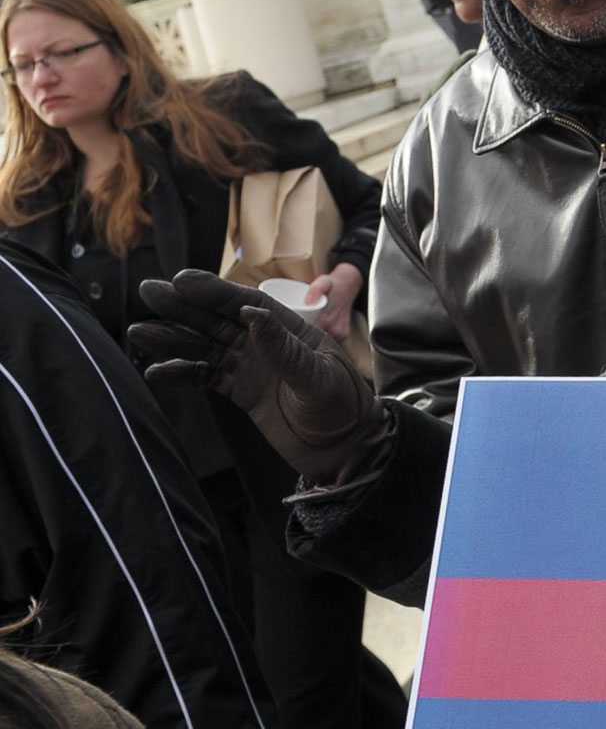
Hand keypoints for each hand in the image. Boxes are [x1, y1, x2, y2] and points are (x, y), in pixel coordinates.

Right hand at [127, 270, 385, 483]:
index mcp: (290, 329)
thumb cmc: (342, 407)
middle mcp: (266, 342)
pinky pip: (204, 377)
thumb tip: (252, 315)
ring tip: (139, 330)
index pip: (247, 304)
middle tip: (148, 290)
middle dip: (183, 306)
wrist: (344, 448)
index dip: (215, 291)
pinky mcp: (240, 391)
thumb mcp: (318, 377)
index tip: (182, 280)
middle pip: (218, 319)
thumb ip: (285, 349)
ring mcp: (251, 366)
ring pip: (204, 346)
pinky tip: (156, 372)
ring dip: (173, 338)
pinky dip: (181, 374)